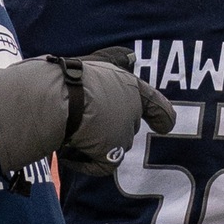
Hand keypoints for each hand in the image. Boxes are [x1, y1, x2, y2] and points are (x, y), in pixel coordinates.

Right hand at [57, 47, 176, 176]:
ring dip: (93, 143)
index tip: (165, 127)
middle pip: (126, 127)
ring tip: (69, 133)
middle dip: (108, 128)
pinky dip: (83, 163)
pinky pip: (100, 166)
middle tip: (82, 121)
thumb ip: (115, 60)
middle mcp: (132, 111)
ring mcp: (124, 134)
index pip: (154, 103)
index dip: (161, 116)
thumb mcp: (96, 61)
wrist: (57, 99)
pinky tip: (67, 155)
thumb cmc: (70, 78)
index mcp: (131, 86)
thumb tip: (130, 57)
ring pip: (111, 146)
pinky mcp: (111, 154)